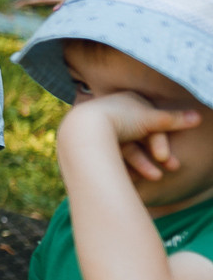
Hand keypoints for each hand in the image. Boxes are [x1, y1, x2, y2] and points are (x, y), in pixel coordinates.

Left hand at [63, 90, 201, 183]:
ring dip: (143, 164)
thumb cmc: (118, 121)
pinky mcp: (90, 142)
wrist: (81, 132)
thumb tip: (198, 117)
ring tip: (153, 178)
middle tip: (168, 170)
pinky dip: (123, 165)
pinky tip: (132, 179)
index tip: (164, 157)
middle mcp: (112, 111)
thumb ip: (175, 120)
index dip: (160, 141)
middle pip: (139, 137)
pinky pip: (111, 154)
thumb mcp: (150, 120)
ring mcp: (100, 127)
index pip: (150, 122)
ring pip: (126, 148)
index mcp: (126, 99)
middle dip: (155, 155)